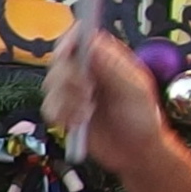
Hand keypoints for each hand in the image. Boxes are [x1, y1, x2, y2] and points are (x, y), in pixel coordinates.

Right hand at [40, 31, 160, 164]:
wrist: (135, 153)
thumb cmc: (142, 120)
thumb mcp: (133, 89)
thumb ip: (111, 66)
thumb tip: (90, 43)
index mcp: (106, 58)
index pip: (78, 38)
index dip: (68, 43)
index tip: (67, 56)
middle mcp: (87, 71)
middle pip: (58, 61)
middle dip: (69, 80)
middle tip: (89, 92)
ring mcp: (74, 92)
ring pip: (49, 85)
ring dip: (68, 102)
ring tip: (87, 112)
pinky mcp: (65, 111)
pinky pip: (48, 108)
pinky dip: (62, 117)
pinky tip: (79, 122)